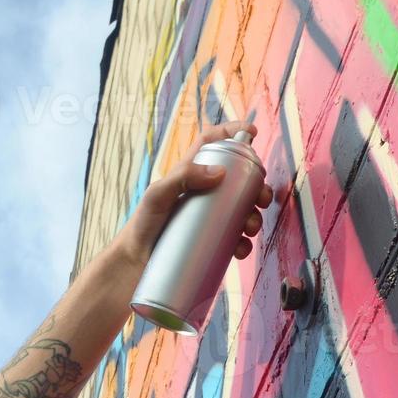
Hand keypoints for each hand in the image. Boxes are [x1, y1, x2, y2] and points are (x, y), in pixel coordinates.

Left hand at [111, 120, 275, 268]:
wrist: (135, 265)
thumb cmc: (142, 226)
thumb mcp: (157, 194)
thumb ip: (183, 176)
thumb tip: (220, 172)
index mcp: (190, 174)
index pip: (213, 144)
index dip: (231, 133)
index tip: (251, 132)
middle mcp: (203, 194)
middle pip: (238, 181)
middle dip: (257, 187)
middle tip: (262, 198)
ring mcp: (209, 219)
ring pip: (242, 211)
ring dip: (255, 217)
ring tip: (250, 227)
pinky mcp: (211, 243)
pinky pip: (235, 240)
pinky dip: (244, 244)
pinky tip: (242, 248)